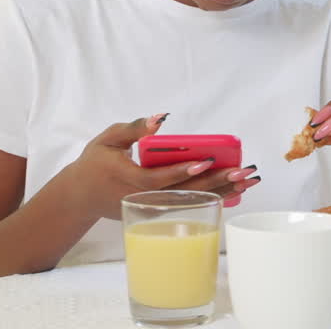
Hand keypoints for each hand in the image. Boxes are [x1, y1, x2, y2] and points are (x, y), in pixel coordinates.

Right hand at [59, 115, 260, 219]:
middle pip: (185, 193)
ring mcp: (154, 209)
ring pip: (192, 202)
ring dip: (222, 192)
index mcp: (130, 181)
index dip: (183, 170)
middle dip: (216, 183)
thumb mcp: (107, 140)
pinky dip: (212, 198)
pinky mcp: (160, 212)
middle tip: (243, 172)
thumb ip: (131, 129)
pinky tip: (235, 190)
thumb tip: (159, 118)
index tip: (206, 161)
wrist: (81, 197)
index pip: (160, 178)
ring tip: (248, 182)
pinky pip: (189, 205)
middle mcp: (145, 199)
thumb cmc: (95, 163)